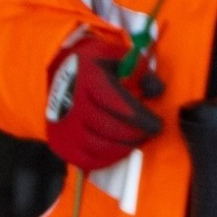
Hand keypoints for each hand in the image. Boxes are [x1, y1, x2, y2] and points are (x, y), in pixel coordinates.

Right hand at [44, 28, 161, 171]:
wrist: (58, 74)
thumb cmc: (93, 65)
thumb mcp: (116, 56)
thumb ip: (140, 71)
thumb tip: (158, 90)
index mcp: (89, 79)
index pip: (119, 105)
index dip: (142, 119)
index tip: (158, 124)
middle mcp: (74, 104)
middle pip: (111, 129)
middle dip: (136, 135)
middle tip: (150, 133)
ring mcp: (66, 126)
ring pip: (100, 147)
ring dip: (124, 148)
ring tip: (136, 141)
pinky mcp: (61, 143)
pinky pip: (87, 160)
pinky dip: (107, 159)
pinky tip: (119, 150)